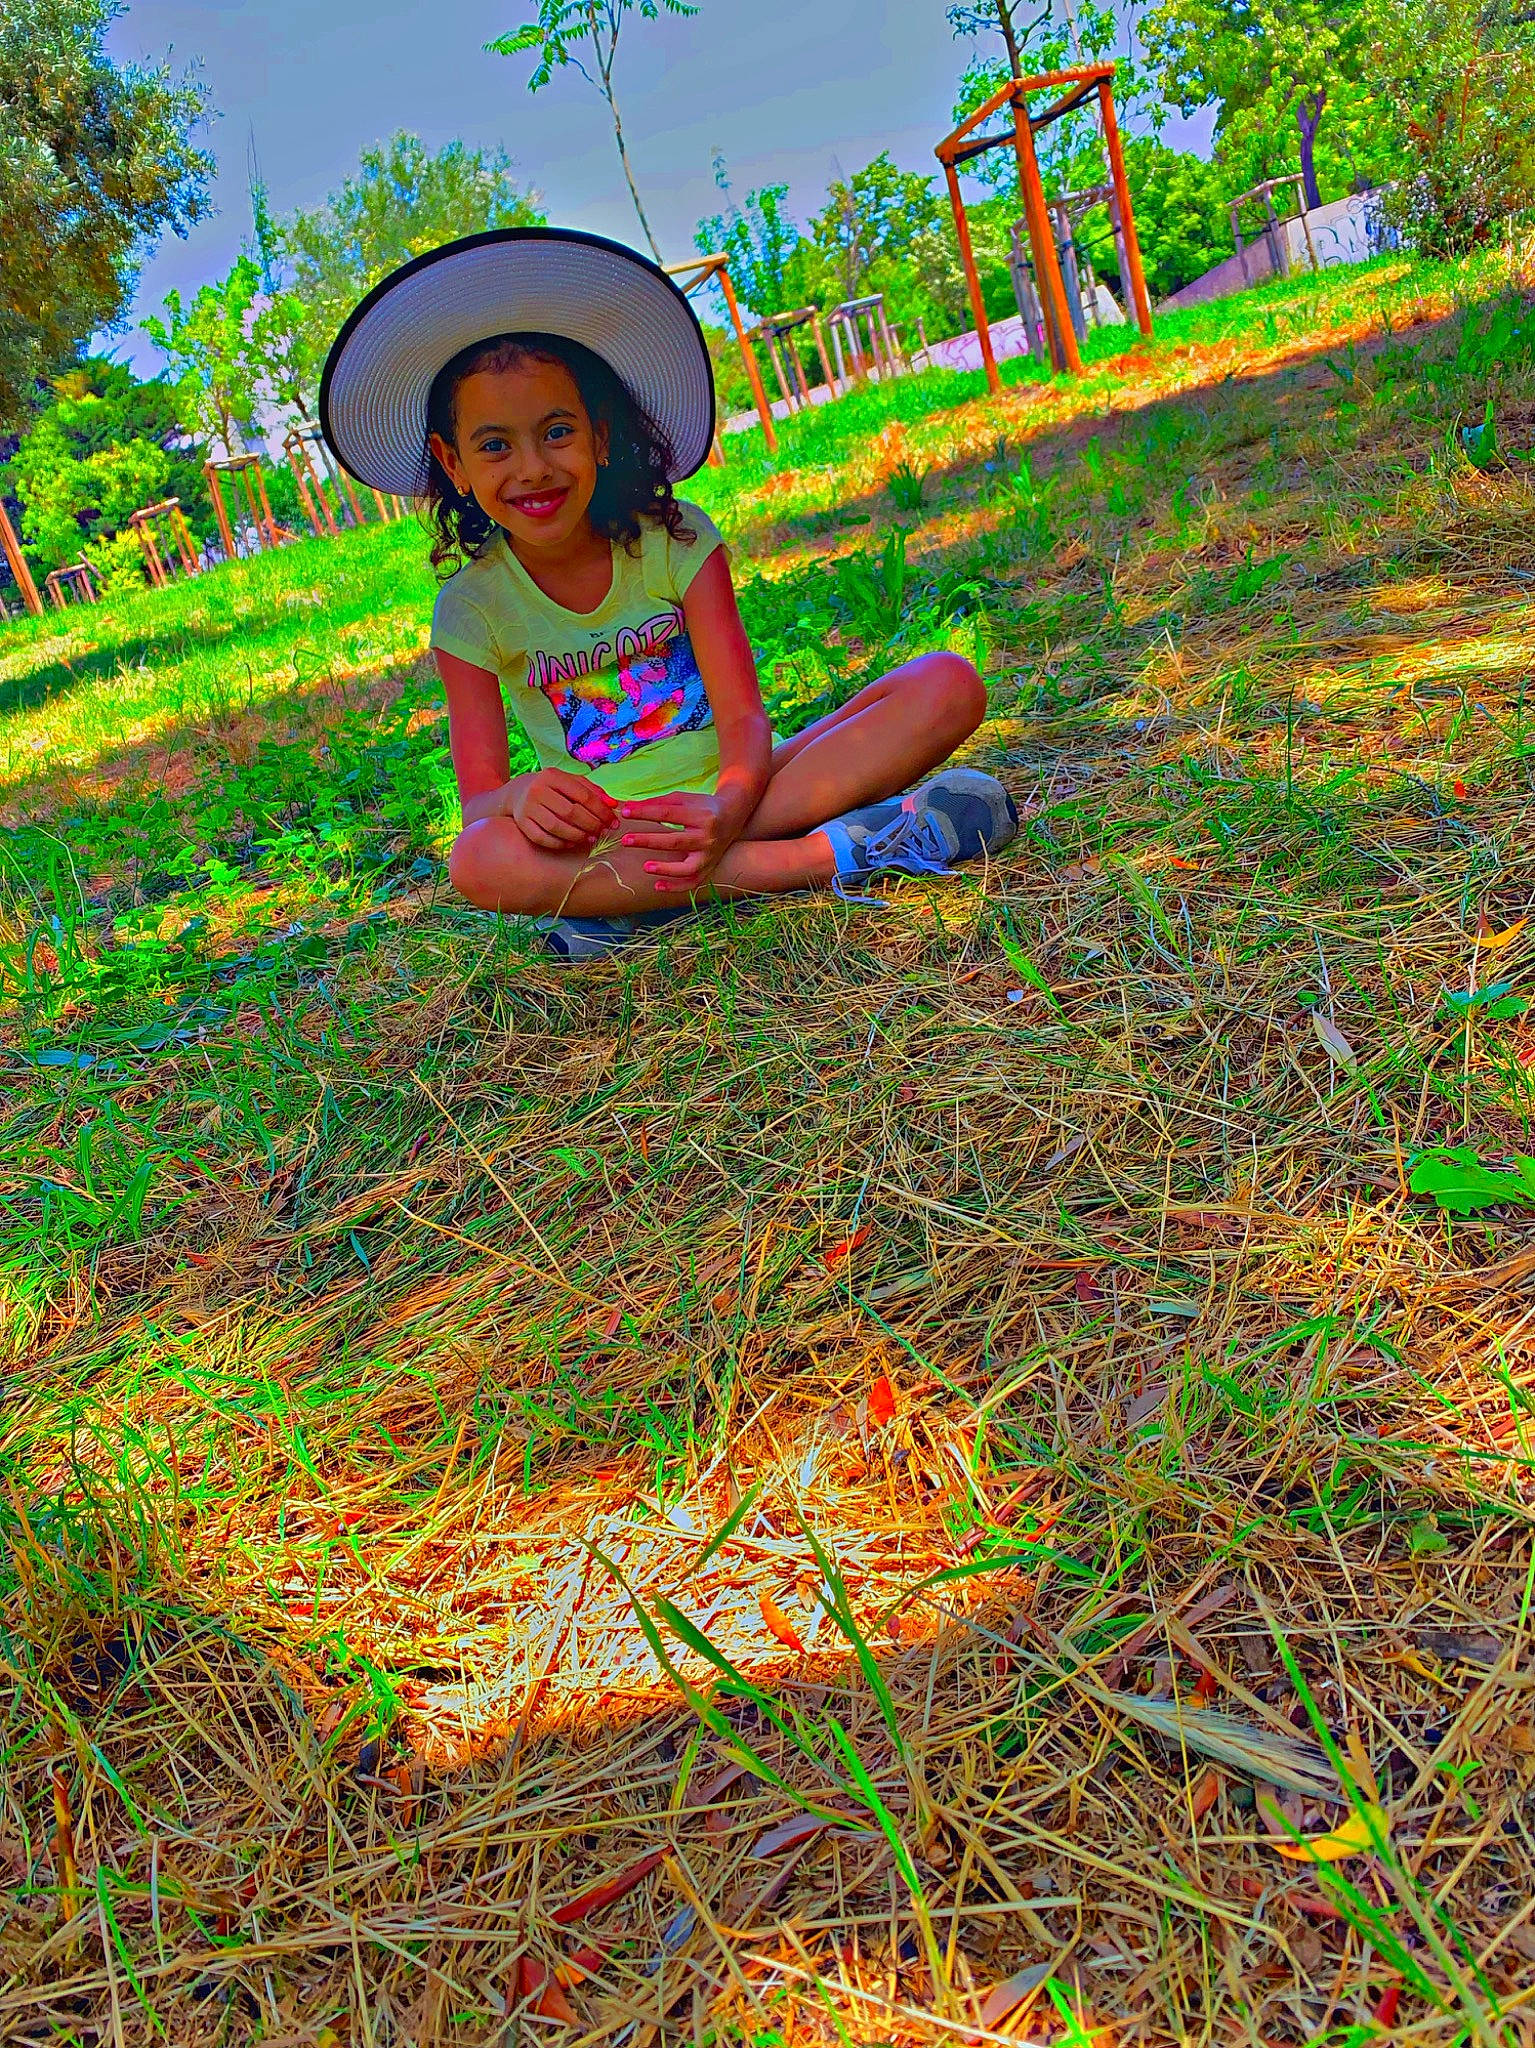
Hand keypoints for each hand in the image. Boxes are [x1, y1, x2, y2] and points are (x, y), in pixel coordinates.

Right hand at [511, 768, 617, 850]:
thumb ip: (593, 791)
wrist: (519, 792)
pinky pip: (543, 838)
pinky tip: (572, 843)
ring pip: (556, 827)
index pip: (583, 796)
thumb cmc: (553, 788)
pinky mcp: (522, 823)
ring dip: (578, 836)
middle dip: (591, 825)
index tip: (613, 821)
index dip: (601, 811)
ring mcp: (527, 808)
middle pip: (570, 812)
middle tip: (602, 832)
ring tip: (590, 838)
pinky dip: (560, 843)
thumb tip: (614, 805)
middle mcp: (537, 790)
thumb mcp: (571, 782)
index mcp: (553, 776)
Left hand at [618, 791, 733, 891]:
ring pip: (687, 868)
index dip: (645, 813)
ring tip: (645, 867)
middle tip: (626, 840)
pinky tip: (657, 886)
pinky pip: (692, 882)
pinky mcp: (709, 867)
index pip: (668, 814)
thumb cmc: (701, 806)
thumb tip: (628, 808)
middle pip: (675, 841)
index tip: (625, 812)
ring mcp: (709, 855)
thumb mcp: (683, 799)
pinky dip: (676, 887)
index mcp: (700, 815)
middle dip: (649, 841)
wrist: (731, 816)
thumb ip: (656, 803)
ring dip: (666, 869)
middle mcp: (706, 837)